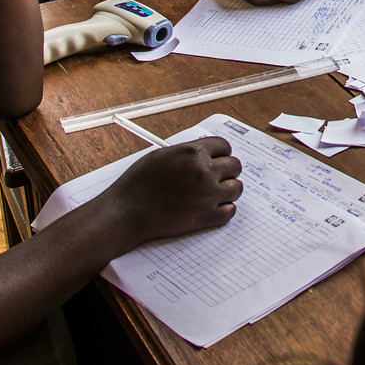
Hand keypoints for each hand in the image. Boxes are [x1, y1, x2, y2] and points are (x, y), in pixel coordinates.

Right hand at [102, 137, 243, 244]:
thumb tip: (203, 153)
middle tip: (218, 176)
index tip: (218, 159)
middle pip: (235, 166)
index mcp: (193, 153)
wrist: (127, 211)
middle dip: (227, 170)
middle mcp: (204, 172)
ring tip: (216, 192)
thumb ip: (187, 153)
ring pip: (236, 188)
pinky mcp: (205, 217)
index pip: (224, 146)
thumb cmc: (139, 183)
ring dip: (228, 189)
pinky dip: (225, 209)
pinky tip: (214, 207)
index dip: (221, 153)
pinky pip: (230, 211)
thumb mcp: (161, 156)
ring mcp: (207, 196)